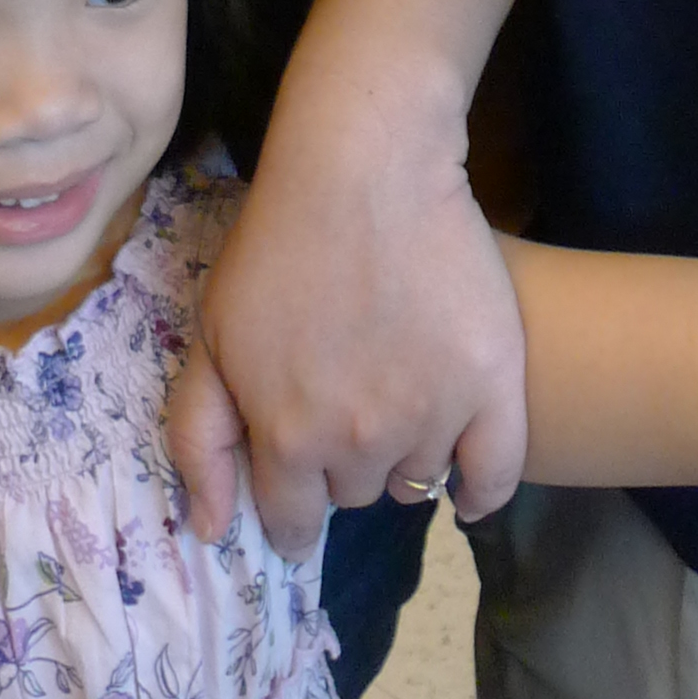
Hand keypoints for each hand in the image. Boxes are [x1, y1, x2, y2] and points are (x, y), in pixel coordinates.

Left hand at [167, 56, 527, 553]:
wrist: (365, 168)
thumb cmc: (276, 245)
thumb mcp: (211, 336)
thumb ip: (200, 437)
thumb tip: (208, 530)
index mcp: (288, 438)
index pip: (291, 520)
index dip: (292, 507)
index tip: (300, 485)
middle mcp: (361, 443)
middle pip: (353, 493)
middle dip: (342, 461)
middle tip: (346, 401)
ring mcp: (433, 417)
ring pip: (415, 480)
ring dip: (402, 455)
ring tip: (397, 395)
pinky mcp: (494, 385)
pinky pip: (497, 477)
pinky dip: (480, 492)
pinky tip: (465, 487)